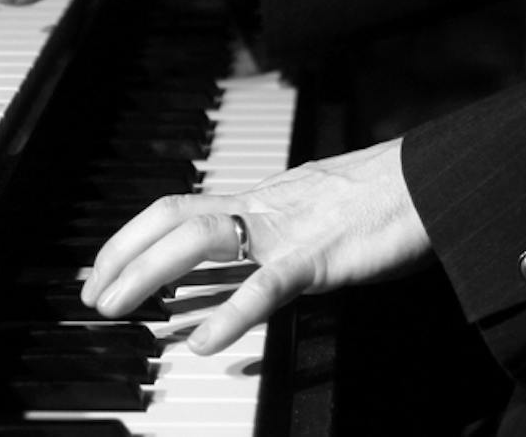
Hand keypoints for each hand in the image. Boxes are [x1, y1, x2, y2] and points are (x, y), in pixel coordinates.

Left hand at [83, 138, 429, 354]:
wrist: (432, 181)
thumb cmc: (385, 198)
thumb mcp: (314, 213)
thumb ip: (275, 238)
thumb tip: (242, 269)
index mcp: (262, 199)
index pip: (178, 208)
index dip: (132, 236)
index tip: (103, 268)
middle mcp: (264, 209)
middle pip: (173, 219)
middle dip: (122, 256)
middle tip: (93, 296)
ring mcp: (289, 231)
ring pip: (201, 241)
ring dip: (149, 275)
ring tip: (121, 310)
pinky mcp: (320, 257)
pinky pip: (266, 287)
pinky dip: (229, 315)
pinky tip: (203, 343)